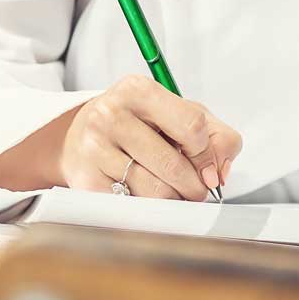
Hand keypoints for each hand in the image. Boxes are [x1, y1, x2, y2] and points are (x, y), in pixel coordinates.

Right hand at [57, 75, 242, 199]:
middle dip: (194, 185)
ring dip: (173, 199)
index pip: (192, 126)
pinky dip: (149, 209)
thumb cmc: (137, 125)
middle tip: (194, 189)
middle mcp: (110, 114)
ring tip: (169, 191)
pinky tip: (143, 195)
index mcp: (137, 90)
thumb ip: (215, 135)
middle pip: (174, 165)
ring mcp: (95, 148)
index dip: (207, 154)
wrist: (79, 137)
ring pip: (157, 192)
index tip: (207, 166)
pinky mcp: (86, 181)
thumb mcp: (178, 114)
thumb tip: (218, 173)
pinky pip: (135, 207)